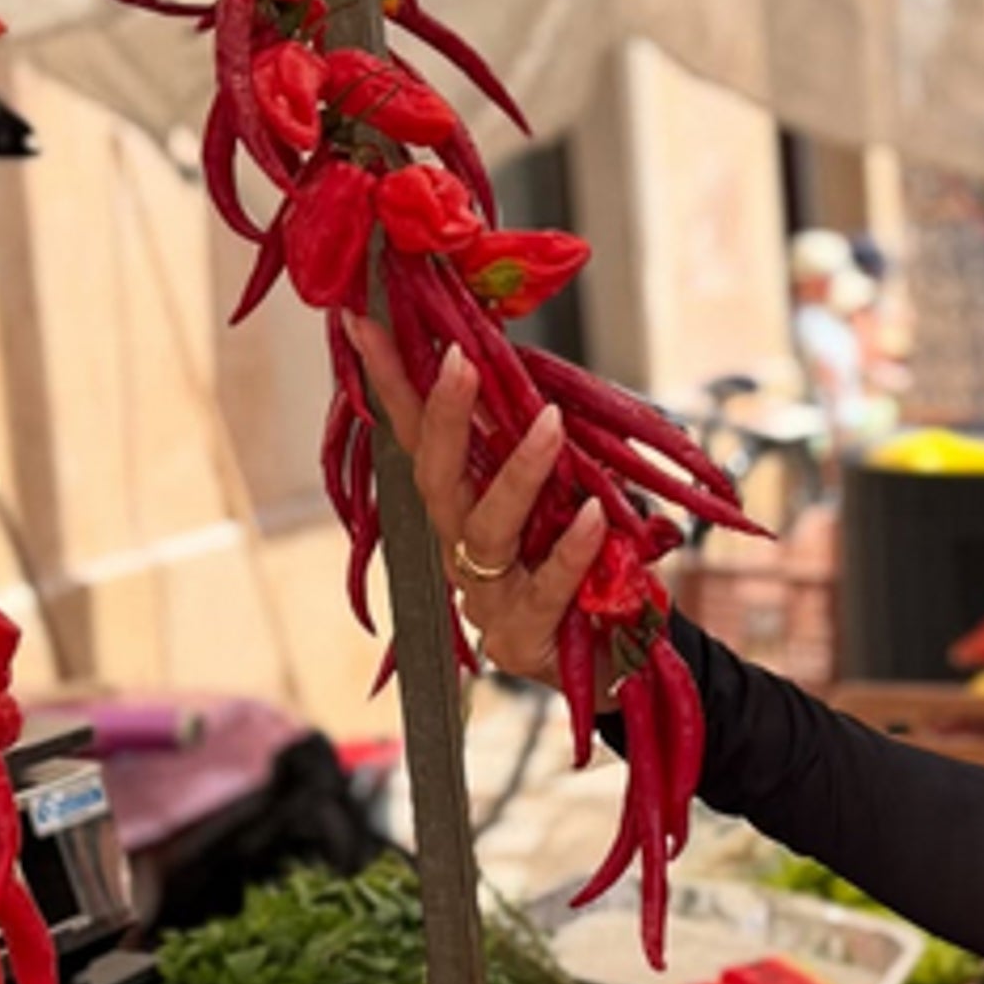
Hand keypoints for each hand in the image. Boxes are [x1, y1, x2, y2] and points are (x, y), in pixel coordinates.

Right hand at [345, 315, 606, 682]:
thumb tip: (532, 382)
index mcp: (461, 512)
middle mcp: (460, 551)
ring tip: (549, 424)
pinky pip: (546, 586)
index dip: (391, 385)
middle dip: (441, 418)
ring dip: (518, 472)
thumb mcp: (562, 503)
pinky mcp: (522, 639)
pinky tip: (594, 515)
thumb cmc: (587, 573)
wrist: (618, 660)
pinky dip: (571, 548)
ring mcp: (486, 598)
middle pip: (436, 480)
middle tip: (459, 361)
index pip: (417, 441)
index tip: (365, 323)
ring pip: (487, 529)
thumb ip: (541, 457)